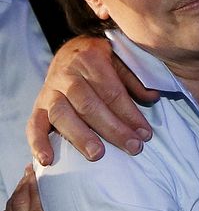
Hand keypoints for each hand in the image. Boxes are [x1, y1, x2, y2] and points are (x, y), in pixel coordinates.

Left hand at [0, 166, 52, 210]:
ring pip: (8, 209)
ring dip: (15, 193)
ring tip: (23, 183)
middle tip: (29, 170)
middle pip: (19, 203)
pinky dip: (6, 209)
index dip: (34, 186)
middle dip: (24, 184)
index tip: (37, 173)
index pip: (36, 205)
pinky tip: (11, 205)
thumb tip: (70, 209)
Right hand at [27, 36, 158, 164]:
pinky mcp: (38, 104)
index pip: (112, 92)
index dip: (130, 114)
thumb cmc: (102, 59)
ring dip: (80, 137)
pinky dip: (38, 143)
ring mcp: (50, 90)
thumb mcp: (120, 60)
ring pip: (63, 114)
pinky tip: (48, 160)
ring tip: (97, 154)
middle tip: (132, 147)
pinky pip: (33, 124)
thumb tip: (153, 97)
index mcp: (91, 58)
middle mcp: (68, 74)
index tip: (145, 134)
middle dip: (113, 129)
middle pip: (90, 105)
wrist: (72, 50)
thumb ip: (135, 80)